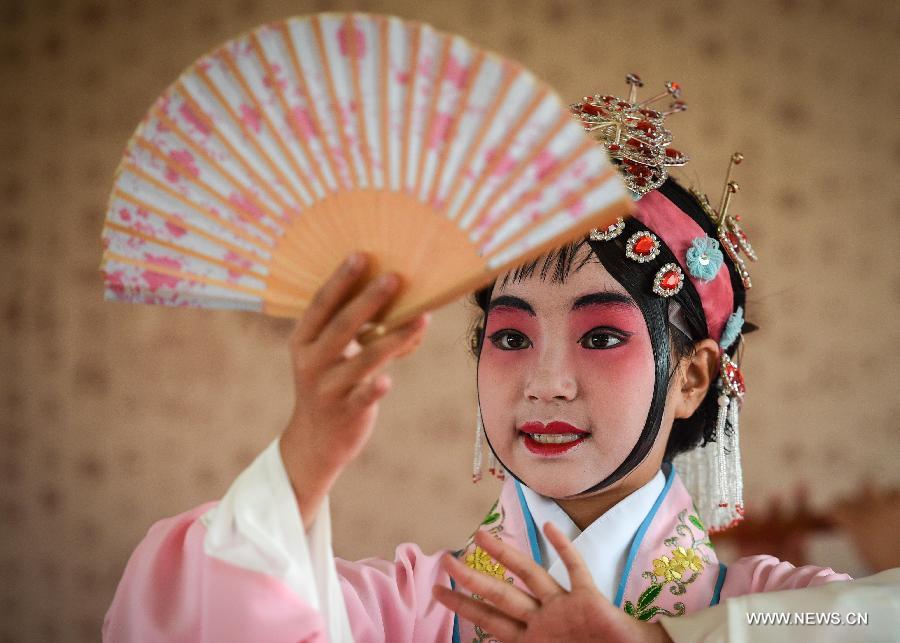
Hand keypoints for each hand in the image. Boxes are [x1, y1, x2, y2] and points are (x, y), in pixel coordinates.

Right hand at [279, 252, 429, 529]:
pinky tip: (387, 381)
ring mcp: (327, 389)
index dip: (340, 280)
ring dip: (392, 339)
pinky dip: (374, 388)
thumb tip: (405, 301)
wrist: (315, 440)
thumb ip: (356, 329)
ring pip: (362, 361)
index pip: (321, 305)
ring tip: (419, 319)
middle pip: (341, 326)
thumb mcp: (331, 354)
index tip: (361, 255)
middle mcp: (311, 362)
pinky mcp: (345, 413)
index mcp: (303, 340)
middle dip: (368, 301)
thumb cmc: (331, 382)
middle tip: (394, 277)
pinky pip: (362, 397)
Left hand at [432, 522, 671, 642]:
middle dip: (471, 580)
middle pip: (500, 596)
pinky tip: (550, 527)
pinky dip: (564, 548)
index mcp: (533, 640)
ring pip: (530, 576)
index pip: (489, 621)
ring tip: (481, 534)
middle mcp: (545, 621)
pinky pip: (576, 571)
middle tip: (445, 561)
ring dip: (505, 556)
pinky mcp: (591, 601)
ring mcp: (566, 609)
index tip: (438, 590)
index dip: (462, 606)